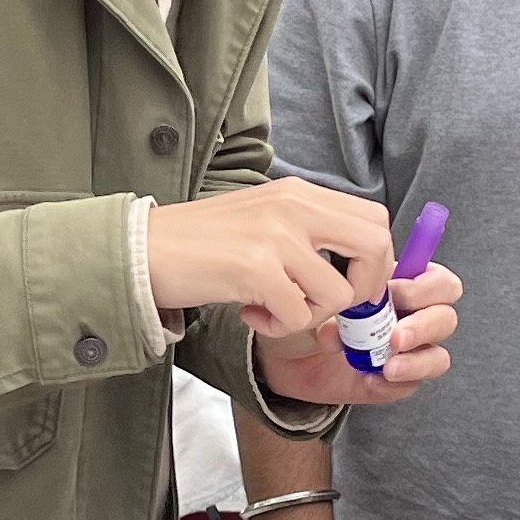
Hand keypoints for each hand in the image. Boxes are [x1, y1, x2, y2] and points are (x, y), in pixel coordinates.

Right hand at [145, 178, 407, 338]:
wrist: (143, 249)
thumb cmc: (200, 243)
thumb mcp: (263, 220)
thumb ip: (307, 233)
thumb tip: (356, 270)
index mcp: (299, 192)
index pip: (375, 219)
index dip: (377, 261)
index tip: (351, 286)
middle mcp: (293, 206)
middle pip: (375, 246)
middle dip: (364, 288)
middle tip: (328, 305)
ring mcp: (275, 235)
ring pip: (338, 292)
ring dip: (312, 315)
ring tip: (274, 308)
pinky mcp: (255, 268)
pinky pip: (298, 315)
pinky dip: (278, 326)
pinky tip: (251, 313)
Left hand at [254, 258, 461, 407]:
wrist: (284, 351)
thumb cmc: (310, 311)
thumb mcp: (327, 289)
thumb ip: (352, 287)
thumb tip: (365, 297)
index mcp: (405, 287)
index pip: (442, 284)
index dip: (427, 288)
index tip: (394, 292)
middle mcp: (412, 319)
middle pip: (446, 319)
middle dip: (425, 326)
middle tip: (394, 335)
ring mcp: (405, 353)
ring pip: (438, 357)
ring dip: (417, 361)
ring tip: (388, 365)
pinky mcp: (391, 383)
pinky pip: (410, 387)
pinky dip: (392, 384)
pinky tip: (371, 379)